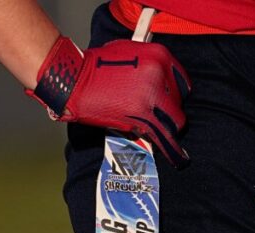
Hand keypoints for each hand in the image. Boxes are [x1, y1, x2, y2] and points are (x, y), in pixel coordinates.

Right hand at [28, 36, 191, 165]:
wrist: (73, 78)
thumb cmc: (95, 65)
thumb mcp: (127, 52)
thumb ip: (147, 65)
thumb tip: (155, 80)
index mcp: (159, 55)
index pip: (181, 82)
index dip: (174, 95)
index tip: (170, 102)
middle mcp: (159, 74)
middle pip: (178, 101)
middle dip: (170, 112)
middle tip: (158, 118)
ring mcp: (151, 96)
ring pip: (175, 121)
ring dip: (169, 129)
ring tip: (166, 138)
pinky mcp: (142, 116)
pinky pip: (165, 137)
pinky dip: (173, 149)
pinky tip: (178, 158)